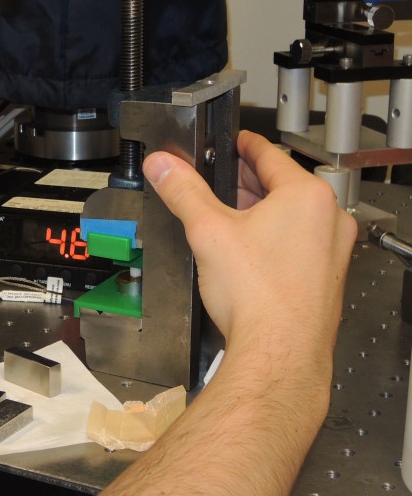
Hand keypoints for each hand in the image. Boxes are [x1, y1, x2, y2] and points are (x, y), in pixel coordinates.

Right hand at [142, 130, 356, 389]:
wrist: (280, 352)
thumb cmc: (259, 296)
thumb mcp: (207, 231)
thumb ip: (183, 192)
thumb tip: (163, 166)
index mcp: (307, 196)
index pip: (270, 155)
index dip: (244, 145)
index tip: (234, 142)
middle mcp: (329, 220)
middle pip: (282, 186)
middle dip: (247, 183)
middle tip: (220, 182)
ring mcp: (332, 251)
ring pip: (291, 218)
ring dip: (261, 213)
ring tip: (228, 220)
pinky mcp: (326, 278)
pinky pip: (299, 245)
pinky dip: (274, 240)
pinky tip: (247, 256)